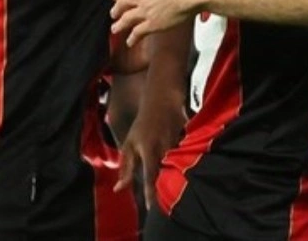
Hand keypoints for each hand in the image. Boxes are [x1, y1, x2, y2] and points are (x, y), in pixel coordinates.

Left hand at [111, 0, 201, 46]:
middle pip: (122, 3)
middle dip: (116, 9)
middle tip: (113, 13)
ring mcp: (145, 11)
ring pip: (126, 19)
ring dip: (119, 24)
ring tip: (116, 28)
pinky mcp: (153, 24)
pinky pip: (138, 32)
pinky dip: (132, 37)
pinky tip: (130, 41)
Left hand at [115, 82, 187, 208]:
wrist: (162, 99)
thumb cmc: (143, 125)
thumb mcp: (129, 143)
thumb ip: (125, 166)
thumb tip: (119, 188)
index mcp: (149, 149)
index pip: (150, 175)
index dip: (150, 191)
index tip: (151, 208)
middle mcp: (164, 147)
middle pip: (167, 173)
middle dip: (166, 188)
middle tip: (163, 204)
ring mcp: (178, 143)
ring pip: (178, 165)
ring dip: (176, 177)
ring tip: (175, 192)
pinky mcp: (188, 140)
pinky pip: (187, 156)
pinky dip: (185, 165)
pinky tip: (186, 173)